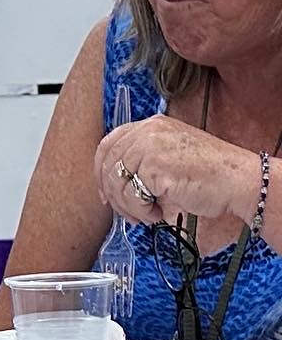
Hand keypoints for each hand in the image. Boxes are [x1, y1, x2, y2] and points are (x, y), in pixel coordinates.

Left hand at [96, 114, 255, 225]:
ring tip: (147, 214)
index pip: (108, 144)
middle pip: (108, 166)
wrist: (238, 181)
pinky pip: (131, 196)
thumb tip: (110, 185)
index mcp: (151, 125)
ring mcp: (150, 146)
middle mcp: (148, 131)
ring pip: (117, 184)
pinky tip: (156, 213)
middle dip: (113, 195)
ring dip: (129, 207)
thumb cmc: (209, 174)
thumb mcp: (168, 157)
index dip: (101, 171)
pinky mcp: (154, 166)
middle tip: (126, 212)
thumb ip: (141, 161)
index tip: (105, 193)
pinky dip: (140, 211)